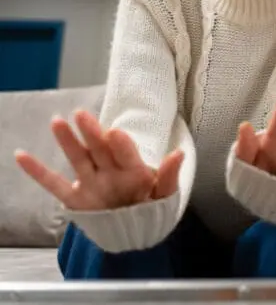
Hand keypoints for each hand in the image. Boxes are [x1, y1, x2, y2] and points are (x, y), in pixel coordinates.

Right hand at [15, 110, 182, 210]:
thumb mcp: (165, 195)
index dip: (121, 145)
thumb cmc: (152, 209)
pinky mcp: (76, 198)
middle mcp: (111, 171)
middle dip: (92, 133)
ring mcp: (92, 183)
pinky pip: (54, 184)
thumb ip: (169, 176)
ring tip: (58, 122)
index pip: (126, 154)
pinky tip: (22, 156)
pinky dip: (37, 172)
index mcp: (134, 169)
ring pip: (78, 158)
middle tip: (82, 115)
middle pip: (100, 149)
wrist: (137, 234)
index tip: (114, 133)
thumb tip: (179, 153)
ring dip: (68, 141)